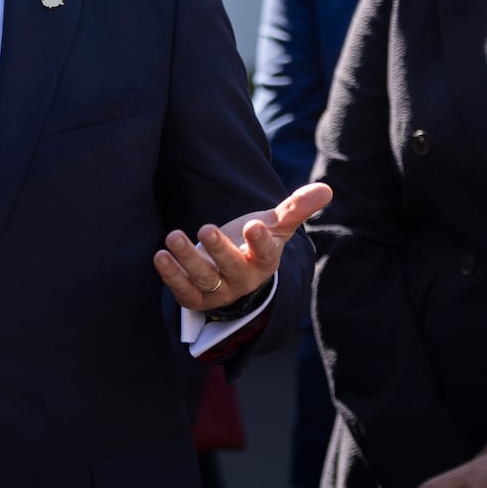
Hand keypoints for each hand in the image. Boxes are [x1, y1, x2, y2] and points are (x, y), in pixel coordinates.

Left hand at [153, 182, 331, 311]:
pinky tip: (160, 255)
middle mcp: (242, 279)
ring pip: (204, 278)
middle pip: (232, 268)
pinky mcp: (195, 297)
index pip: (265, 253)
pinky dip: (170, 275)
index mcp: (263, 261)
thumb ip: (295, 209)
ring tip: (173, 237)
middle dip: (219, 249)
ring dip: (188, 258)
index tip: (253, 225)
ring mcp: (218, 290)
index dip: (260, 241)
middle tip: (206, 228)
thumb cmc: (252, 244)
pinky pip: (182, 291)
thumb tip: (326, 189)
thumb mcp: (274, 227)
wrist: (231, 276)